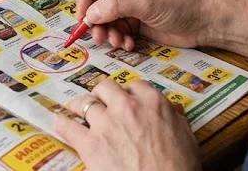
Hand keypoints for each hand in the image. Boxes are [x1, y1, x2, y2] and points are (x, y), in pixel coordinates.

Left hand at [54, 80, 200, 170]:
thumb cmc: (180, 168)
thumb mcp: (187, 138)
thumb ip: (175, 119)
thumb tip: (172, 111)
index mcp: (153, 103)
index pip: (136, 85)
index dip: (129, 92)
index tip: (125, 99)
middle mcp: (127, 107)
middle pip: (106, 87)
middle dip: (102, 94)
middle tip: (101, 103)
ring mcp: (106, 123)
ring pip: (84, 102)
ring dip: (79, 105)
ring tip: (75, 109)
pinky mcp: (89, 144)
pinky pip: (68, 126)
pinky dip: (62, 123)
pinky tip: (60, 122)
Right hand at [77, 0, 211, 50]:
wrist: (202, 23)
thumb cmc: (180, 4)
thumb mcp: (146, 2)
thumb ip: (116, 6)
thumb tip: (91, 13)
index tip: (84, 17)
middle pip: (94, 3)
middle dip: (95, 21)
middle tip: (99, 36)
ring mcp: (128, 6)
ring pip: (103, 20)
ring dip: (107, 33)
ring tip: (118, 41)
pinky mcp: (134, 22)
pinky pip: (115, 31)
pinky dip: (118, 39)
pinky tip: (129, 44)